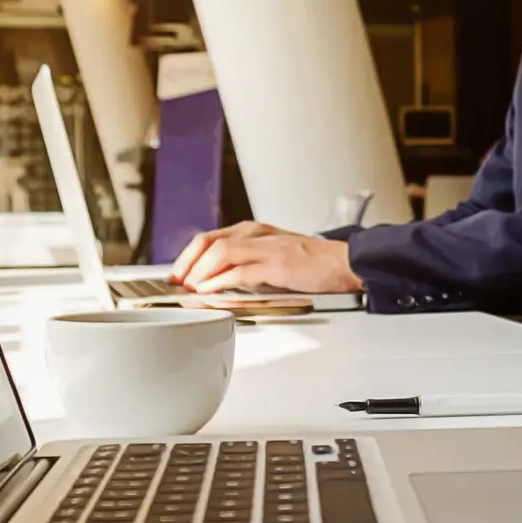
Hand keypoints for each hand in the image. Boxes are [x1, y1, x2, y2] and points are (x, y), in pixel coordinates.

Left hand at [169, 221, 362, 294]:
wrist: (345, 263)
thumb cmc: (312, 264)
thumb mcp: (272, 256)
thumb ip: (247, 262)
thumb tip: (218, 280)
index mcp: (253, 231)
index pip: (208, 238)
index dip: (187, 256)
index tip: (176, 274)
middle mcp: (256, 235)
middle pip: (207, 242)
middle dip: (186, 263)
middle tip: (177, 283)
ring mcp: (266, 249)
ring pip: (219, 253)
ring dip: (199, 273)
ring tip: (190, 288)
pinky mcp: (277, 265)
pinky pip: (239, 271)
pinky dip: (219, 281)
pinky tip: (209, 291)